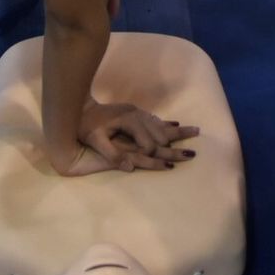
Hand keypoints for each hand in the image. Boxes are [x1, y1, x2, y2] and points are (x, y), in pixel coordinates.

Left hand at [77, 101, 198, 170]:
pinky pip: (154, 119)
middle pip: (161, 132)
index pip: (148, 143)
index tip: (162, 165)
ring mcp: (136, 113)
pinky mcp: (134, 113)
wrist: (79, 108)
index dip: (153, 155)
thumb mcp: (95, 140)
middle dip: (177, 141)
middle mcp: (136, 115)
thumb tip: (130, 166)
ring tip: (195, 131)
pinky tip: (174, 124)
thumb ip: (112, 154)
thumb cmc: (85, 126)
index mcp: (129, 122)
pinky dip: (166, 123)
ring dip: (177, 130)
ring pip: (160, 124)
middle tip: (193, 151)